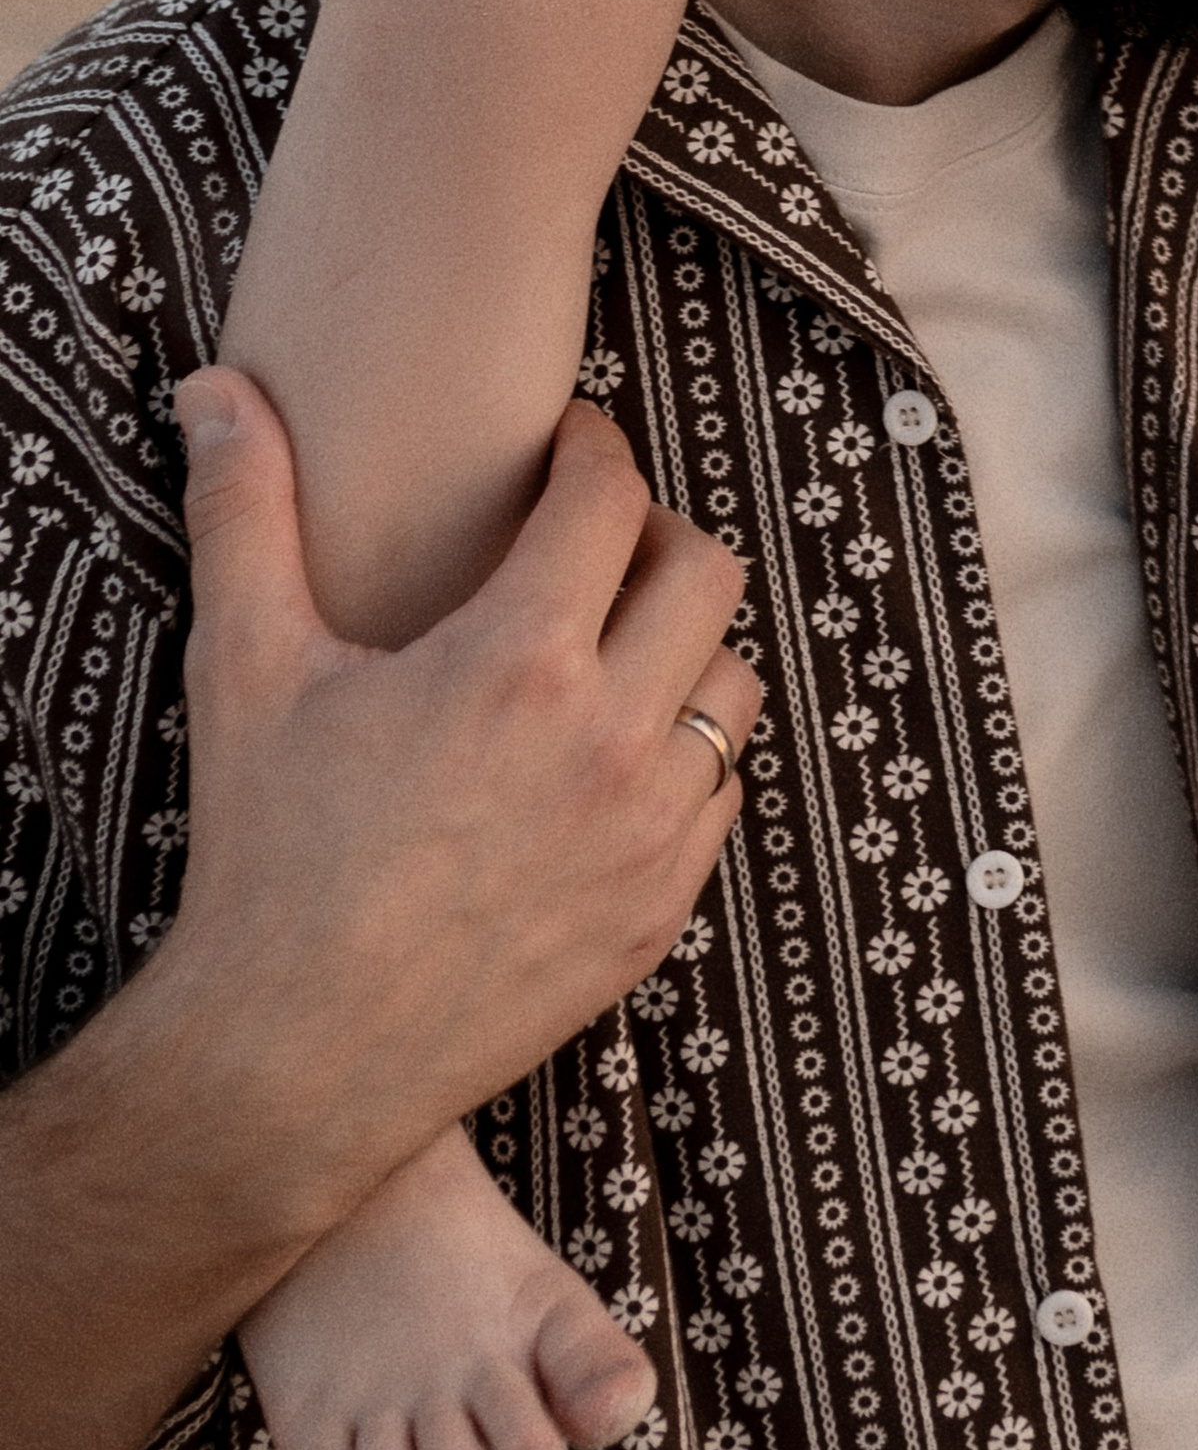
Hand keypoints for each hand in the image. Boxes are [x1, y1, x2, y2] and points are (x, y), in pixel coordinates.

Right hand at [167, 371, 760, 1206]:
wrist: (292, 1058)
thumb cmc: (267, 854)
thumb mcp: (248, 668)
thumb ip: (244, 512)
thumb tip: (214, 392)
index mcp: (518, 661)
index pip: (610, 497)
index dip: (593, 449)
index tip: (569, 445)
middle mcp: (609, 739)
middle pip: (708, 573)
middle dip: (657, 535)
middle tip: (599, 540)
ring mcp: (648, 833)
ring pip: (731, 687)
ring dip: (685, 650)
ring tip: (613, 647)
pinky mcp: (660, 912)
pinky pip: (720, 797)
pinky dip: (684, 761)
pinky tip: (614, 759)